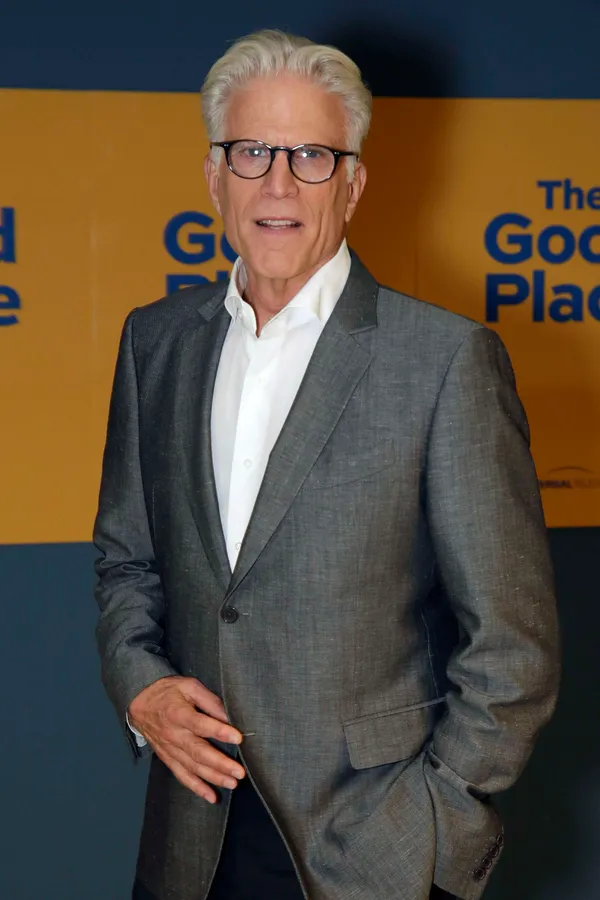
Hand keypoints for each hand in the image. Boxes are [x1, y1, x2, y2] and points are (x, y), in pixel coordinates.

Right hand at [128, 676, 245, 802]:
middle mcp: (173, 734)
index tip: (238, 738)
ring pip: (192, 767)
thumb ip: (209, 700)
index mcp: (178, 713)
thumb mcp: (188, 686)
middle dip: (220, 764)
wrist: (139, 702)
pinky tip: (211, 796)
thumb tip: (228, 715)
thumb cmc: (168, 692)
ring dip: (213, 777)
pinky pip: (182, 775)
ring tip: (232, 783)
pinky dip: (196, 788)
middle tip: (239, 772)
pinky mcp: (168, 758)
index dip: (219, 731)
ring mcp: (170, 749)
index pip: (200, 724)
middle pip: (198, 752)